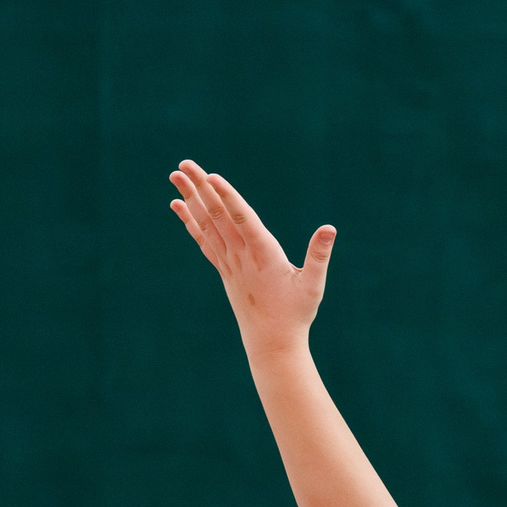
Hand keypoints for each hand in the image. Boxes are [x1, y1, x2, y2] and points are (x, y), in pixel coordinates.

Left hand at [169, 160, 331, 351]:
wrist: (271, 343)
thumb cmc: (296, 314)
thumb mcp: (313, 285)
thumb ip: (319, 255)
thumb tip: (330, 229)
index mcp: (264, 255)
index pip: (243, 219)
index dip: (227, 197)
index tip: (211, 176)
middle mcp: (241, 256)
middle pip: (218, 215)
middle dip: (201, 188)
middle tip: (184, 164)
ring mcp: (229, 262)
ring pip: (206, 224)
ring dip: (191, 198)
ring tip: (176, 175)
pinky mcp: (224, 269)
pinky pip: (203, 240)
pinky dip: (190, 221)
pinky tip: (178, 204)